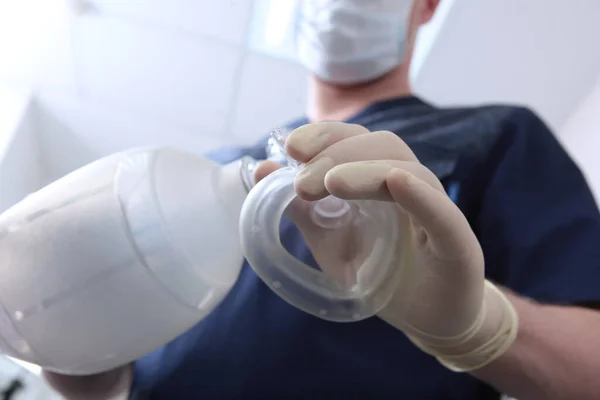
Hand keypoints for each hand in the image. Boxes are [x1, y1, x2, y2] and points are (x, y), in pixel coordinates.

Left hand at [255, 122, 517, 371]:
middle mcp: (412, 186)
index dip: (324, 135)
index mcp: (382, 180)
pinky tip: (395, 182)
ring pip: (408, 170)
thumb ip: (302, 209)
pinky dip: (419, 195)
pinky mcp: (458, 244)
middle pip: (383, 145)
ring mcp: (436, 212)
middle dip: (337, 153)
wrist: (429, 318)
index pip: (357, 140)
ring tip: (330, 184)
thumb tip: (262, 170)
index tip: (290, 148)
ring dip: (365, 171)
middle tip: (302, 182)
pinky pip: (441, 212)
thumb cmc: (384, 274)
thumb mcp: (332, 242)